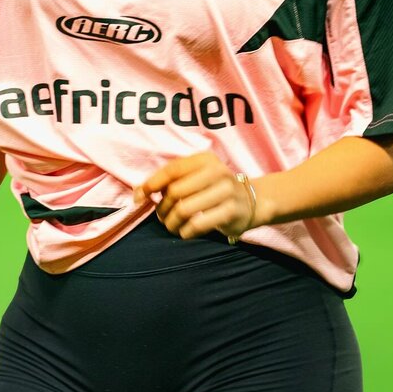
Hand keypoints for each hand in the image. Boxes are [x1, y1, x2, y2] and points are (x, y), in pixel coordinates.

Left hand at [133, 151, 257, 239]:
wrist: (253, 201)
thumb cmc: (215, 189)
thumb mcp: (198, 176)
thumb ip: (172, 180)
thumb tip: (139, 193)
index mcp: (205, 159)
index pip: (172, 169)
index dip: (151, 183)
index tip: (139, 197)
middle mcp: (217, 172)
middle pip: (175, 191)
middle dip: (163, 208)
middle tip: (162, 217)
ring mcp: (226, 191)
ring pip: (184, 209)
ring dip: (172, 222)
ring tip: (172, 226)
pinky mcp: (231, 212)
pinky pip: (198, 224)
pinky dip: (185, 231)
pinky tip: (185, 232)